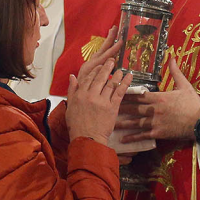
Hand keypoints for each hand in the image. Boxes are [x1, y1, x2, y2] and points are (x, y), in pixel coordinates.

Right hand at [66, 27, 132, 144]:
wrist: (87, 138)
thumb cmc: (77, 125)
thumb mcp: (70, 106)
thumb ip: (72, 90)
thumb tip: (72, 76)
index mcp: (80, 94)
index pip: (88, 78)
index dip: (95, 70)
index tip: (100, 65)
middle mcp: (91, 95)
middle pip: (100, 77)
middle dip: (107, 67)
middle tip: (112, 60)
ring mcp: (102, 101)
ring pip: (111, 83)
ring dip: (117, 74)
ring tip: (121, 69)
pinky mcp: (112, 107)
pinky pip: (120, 92)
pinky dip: (125, 83)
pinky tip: (129, 76)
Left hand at [116, 53, 199, 142]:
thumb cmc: (193, 104)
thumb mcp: (185, 85)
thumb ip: (175, 72)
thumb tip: (171, 58)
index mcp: (159, 97)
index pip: (138, 94)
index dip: (125, 92)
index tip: (114, 90)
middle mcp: (154, 110)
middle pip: (133, 108)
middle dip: (119, 107)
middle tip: (104, 106)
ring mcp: (155, 122)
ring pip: (134, 122)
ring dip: (121, 122)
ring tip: (109, 122)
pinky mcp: (158, 133)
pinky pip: (142, 135)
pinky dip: (132, 137)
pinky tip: (122, 138)